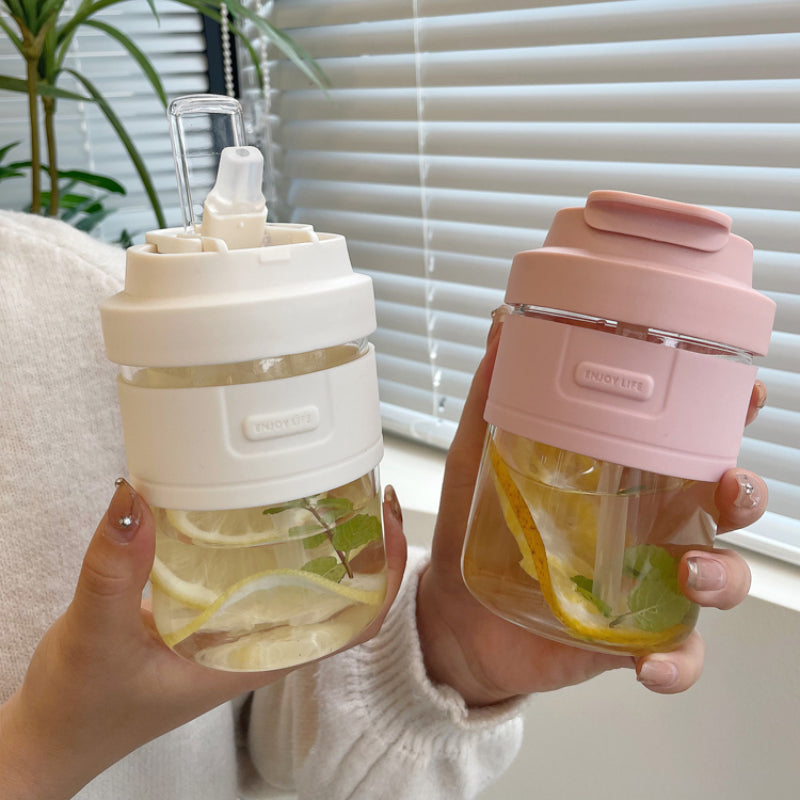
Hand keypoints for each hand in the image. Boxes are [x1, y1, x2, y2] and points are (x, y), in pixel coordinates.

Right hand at [0, 481, 405, 799]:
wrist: (52, 735)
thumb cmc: (82, 708)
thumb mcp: (95, 635)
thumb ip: (114, 569)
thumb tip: (135, 499)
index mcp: (253, 661)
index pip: (352, 626)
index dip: (384, 577)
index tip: (391, 523)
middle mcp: (255, 646)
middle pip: (338, 598)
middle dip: (363, 546)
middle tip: (368, 488)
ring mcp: (234, 632)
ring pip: (302, 587)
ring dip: (325, 543)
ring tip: (334, 487)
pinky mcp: (208, 619)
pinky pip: (259, 580)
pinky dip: (274, 547)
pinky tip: (265, 510)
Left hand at [416, 309, 765, 705]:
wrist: (458, 613)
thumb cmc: (477, 528)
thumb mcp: (478, 458)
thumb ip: (491, 399)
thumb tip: (502, 325)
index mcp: (624, 475)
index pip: (690, 437)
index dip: (727, 413)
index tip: (742, 392)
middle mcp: (650, 524)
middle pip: (726, 503)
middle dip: (744, 491)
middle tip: (726, 487)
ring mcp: (649, 582)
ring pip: (723, 576)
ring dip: (724, 575)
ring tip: (689, 574)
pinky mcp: (634, 636)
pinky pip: (678, 654)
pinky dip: (676, 663)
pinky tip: (649, 665)